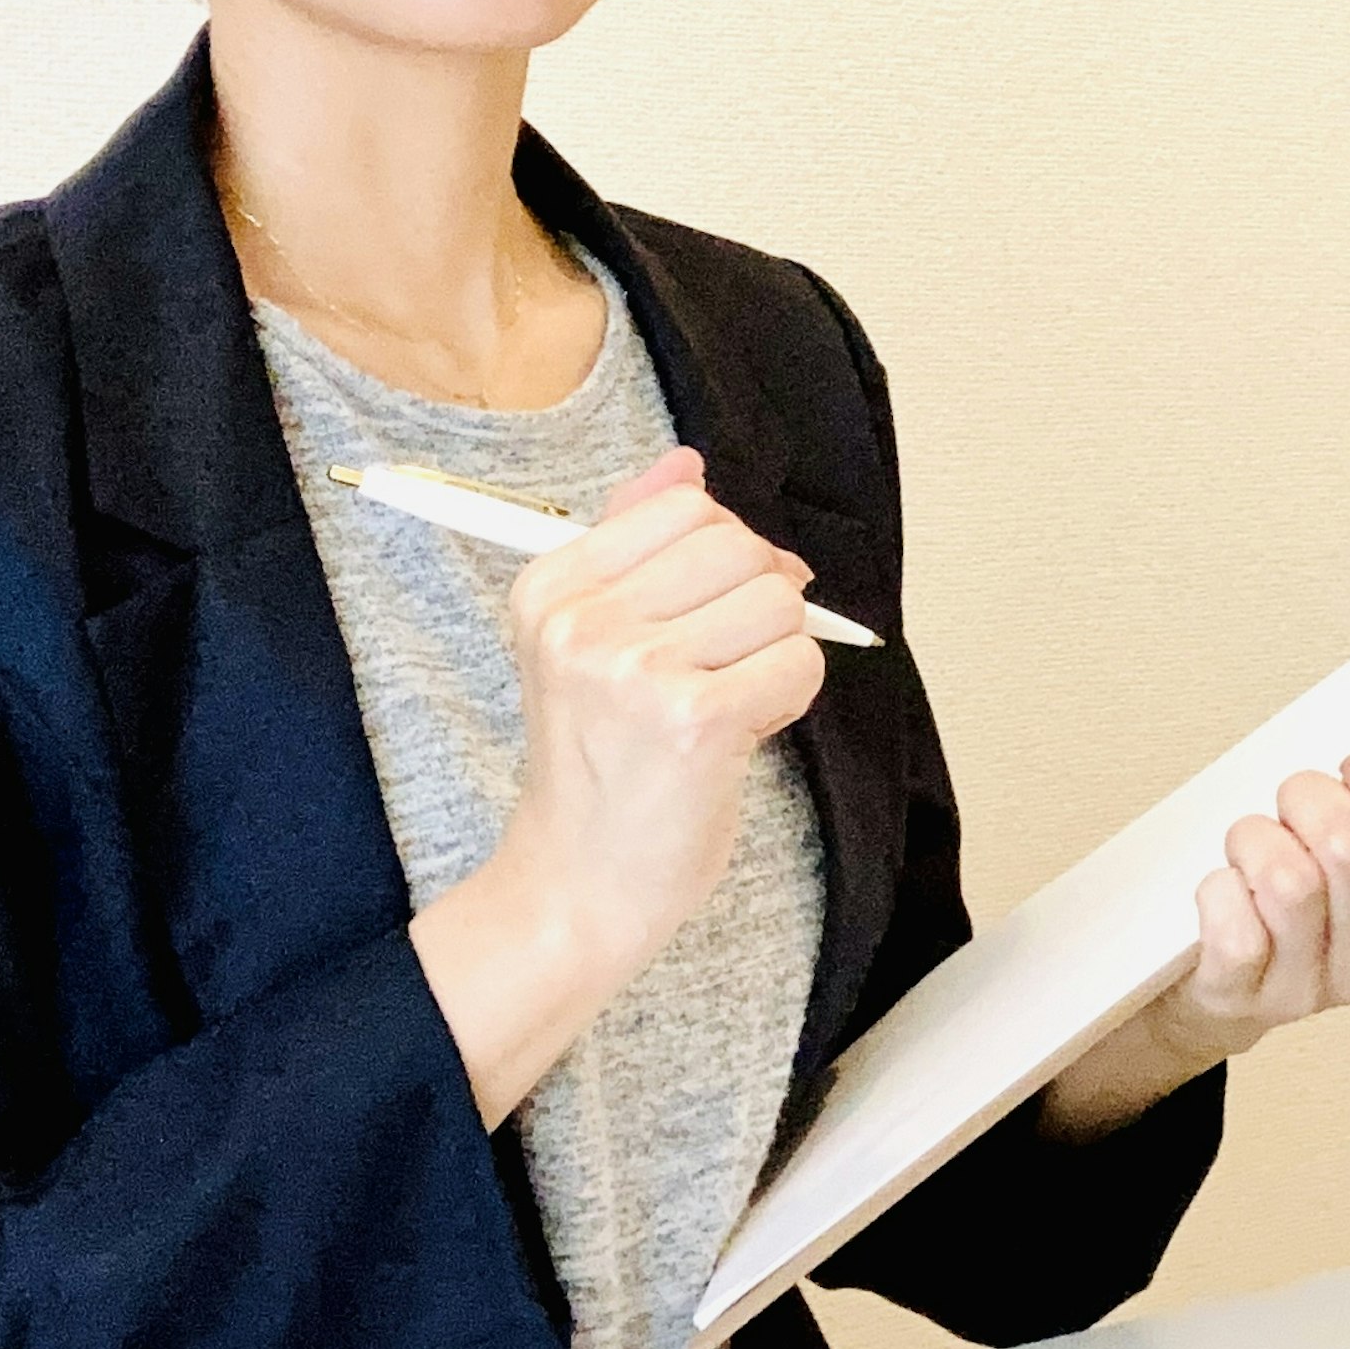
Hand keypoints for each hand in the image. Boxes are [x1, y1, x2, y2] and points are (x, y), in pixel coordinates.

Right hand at [410, 445, 821, 1123]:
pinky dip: (790, 698)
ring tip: (724, 704)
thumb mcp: (587, 640)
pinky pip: (798, 664)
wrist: (576, 887)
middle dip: (758, 603)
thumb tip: (686, 461)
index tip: (704, 613)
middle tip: (718, 668)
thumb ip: (634, 542)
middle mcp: (583, 621)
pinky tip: (743, 733)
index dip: (725, 555)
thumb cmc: (598, 766)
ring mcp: (635, 669)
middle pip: (742, 546)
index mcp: (551, 587)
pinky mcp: (694, 721)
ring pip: (780, 601)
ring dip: (775, 655)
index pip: (687, 506)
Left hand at [1038, 751, 1349, 1140]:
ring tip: (1251, 845)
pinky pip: (1235, 926)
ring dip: (1256, 839)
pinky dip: (1219, 889)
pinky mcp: (1237, 994)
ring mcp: (1302, 986)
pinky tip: (1224, 889)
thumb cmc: (1294, 912)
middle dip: (1311, 798)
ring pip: (1291, 881)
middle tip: (1292, 802)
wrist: (1216, 993)